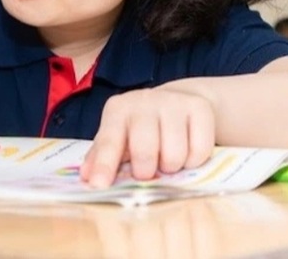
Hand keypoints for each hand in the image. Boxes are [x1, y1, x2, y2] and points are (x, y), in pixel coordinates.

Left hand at [80, 87, 215, 188]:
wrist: (176, 101)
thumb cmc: (139, 128)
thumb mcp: (118, 136)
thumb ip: (101, 157)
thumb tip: (87, 179)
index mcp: (117, 110)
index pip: (109, 141)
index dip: (104, 165)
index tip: (99, 186)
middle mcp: (144, 100)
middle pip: (145, 151)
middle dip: (146, 171)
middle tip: (147, 171)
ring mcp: (173, 101)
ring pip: (175, 156)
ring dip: (172, 167)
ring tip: (167, 159)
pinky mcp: (199, 107)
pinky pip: (200, 151)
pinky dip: (194, 161)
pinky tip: (186, 151)